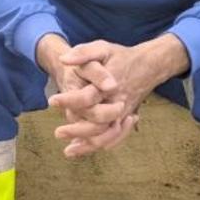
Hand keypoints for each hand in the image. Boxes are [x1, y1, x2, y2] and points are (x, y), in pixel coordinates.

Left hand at [37, 34, 127, 157]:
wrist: (148, 65)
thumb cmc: (120, 56)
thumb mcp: (101, 48)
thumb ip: (83, 53)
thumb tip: (64, 60)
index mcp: (109, 86)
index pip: (87, 97)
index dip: (69, 100)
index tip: (51, 101)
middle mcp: (118, 102)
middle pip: (98, 123)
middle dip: (77, 130)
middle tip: (57, 133)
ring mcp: (124, 113)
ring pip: (107, 135)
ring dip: (88, 145)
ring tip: (68, 151)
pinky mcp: (126, 119)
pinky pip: (115, 137)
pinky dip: (100, 145)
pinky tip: (83, 149)